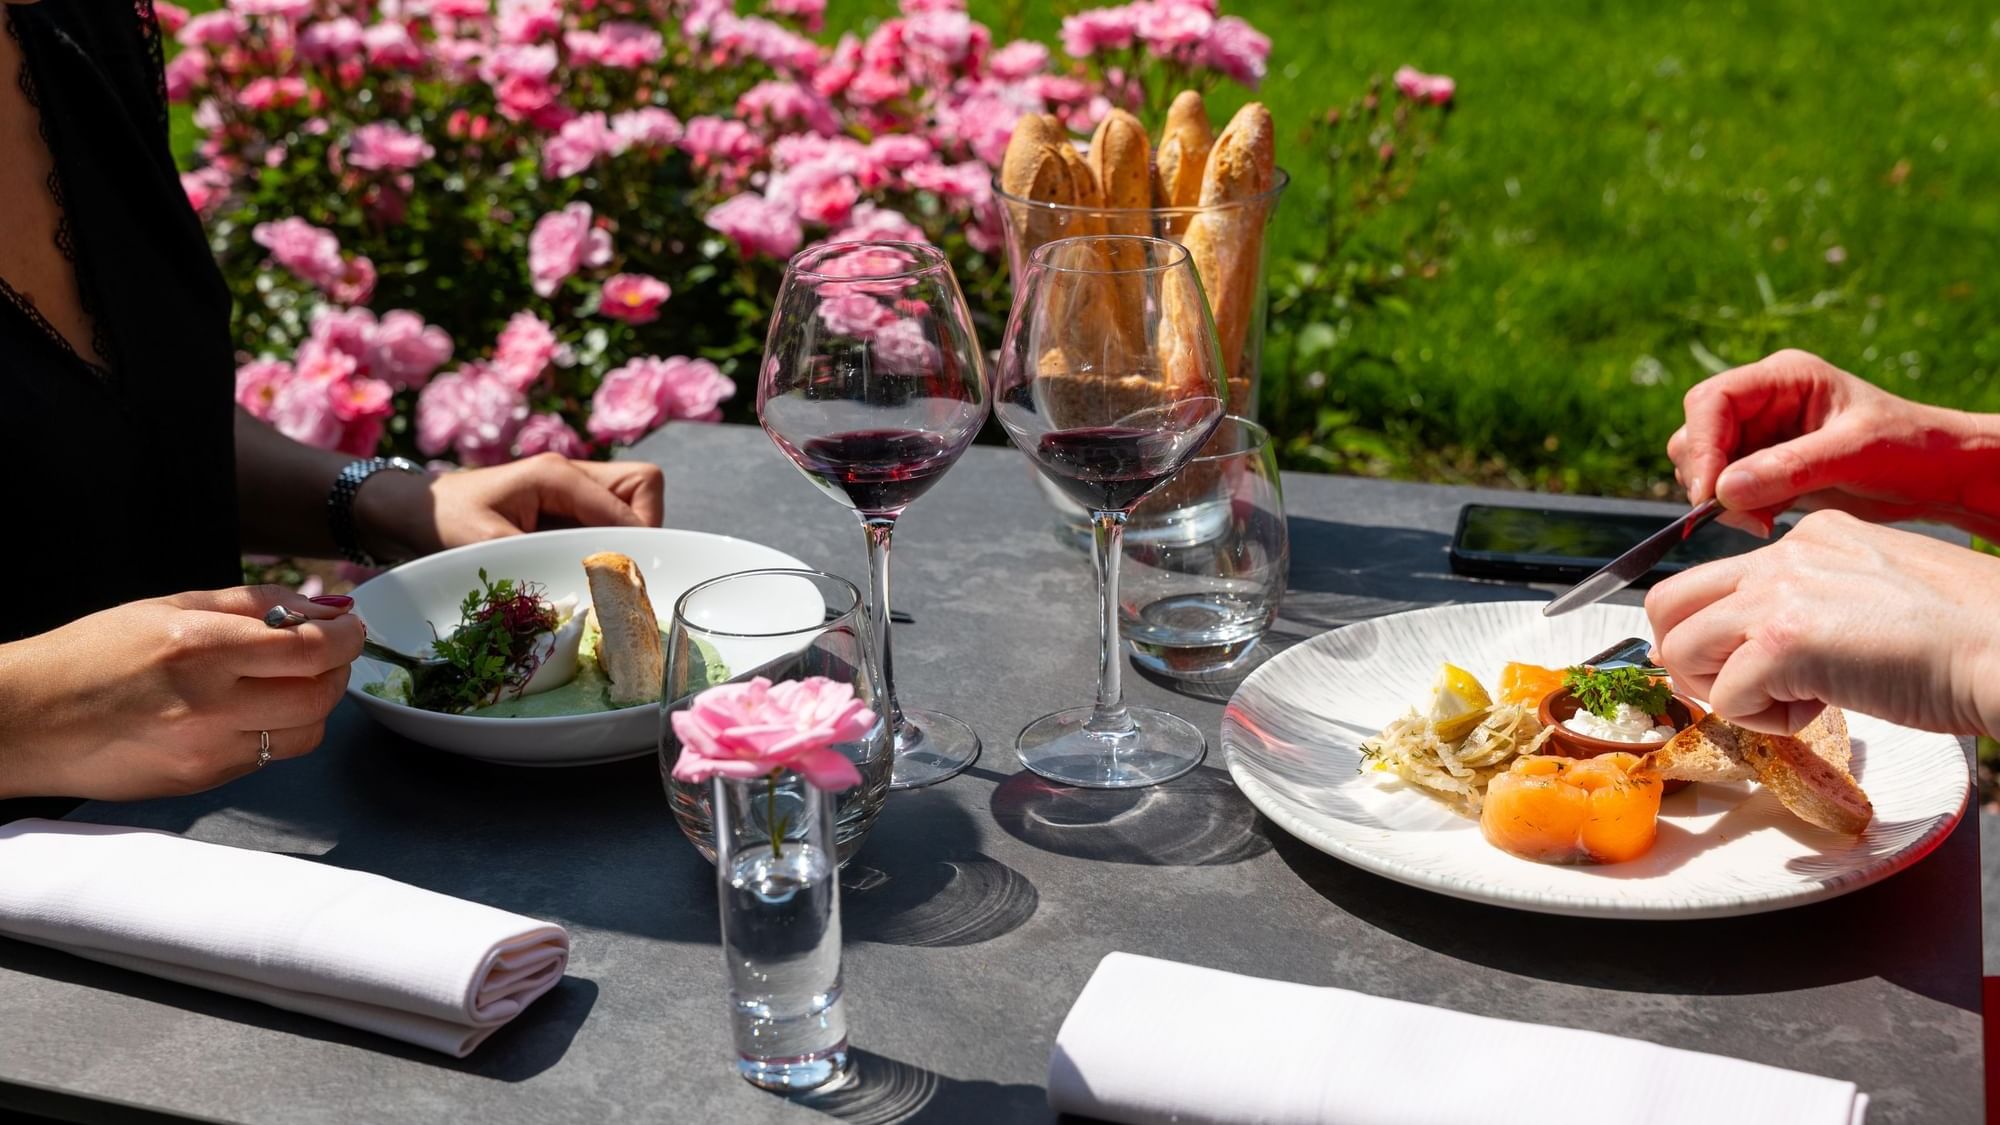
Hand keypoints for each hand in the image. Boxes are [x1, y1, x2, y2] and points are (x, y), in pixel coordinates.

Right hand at [0, 588, 364, 799]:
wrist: (23, 720)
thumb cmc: (91, 655)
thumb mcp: (171, 606)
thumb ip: (258, 605)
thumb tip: (328, 608)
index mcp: (200, 647)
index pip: (311, 649)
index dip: (348, 637)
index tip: (352, 628)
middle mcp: (210, 703)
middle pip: (321, 696)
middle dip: (338, 671)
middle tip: (324, 653)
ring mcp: (207, 751)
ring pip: (306, 734)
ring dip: (312, 706)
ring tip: (284, 682)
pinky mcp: (201, 784)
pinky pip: (267, 757)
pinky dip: (273, 731)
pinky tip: (243, 712)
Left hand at [356, 453, 666, 559]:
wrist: (408, 512)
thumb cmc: (440, 520)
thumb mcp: (486, 543)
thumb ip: (540, 556)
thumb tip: (586, 581)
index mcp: (557, 474)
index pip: (630, 499)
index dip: (637, 539)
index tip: (630, 579)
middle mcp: (572, 474)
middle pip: (643, 487)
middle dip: (644, 527)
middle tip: (621, 570)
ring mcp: (571, 489)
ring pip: (632, 503)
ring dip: (627, 537)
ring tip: (603, 573)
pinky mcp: (565, 507)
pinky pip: (608, 520)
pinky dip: (608, 545)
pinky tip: (584, 570)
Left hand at [1645, 510, 1999, 738]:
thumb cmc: (1969, 637)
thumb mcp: (1882, 593)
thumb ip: (1823, 603)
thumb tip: (1781, 647)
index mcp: (1811, 538)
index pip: (1719, 580)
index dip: (1726, 634)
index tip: (1768, 665)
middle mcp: (1784, 555)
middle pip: (1668, 602)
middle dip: (1688, 657)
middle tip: (1740, 689)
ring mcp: (1777, 594)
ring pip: (1680, 648)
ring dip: (1720, 691)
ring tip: (1786, 701)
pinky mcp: (1782, 642)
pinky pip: (1725, 697)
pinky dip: (1762, 722)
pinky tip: (1817, 711)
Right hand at [1667, 349, 1999, 536]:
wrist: (1939, 477)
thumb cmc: (1911, 449)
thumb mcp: (1854, 454)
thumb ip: (1788, 468)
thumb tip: (1722, 491)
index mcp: (1784, 378)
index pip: (1711, 401)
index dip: (1702, 445)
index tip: (1709, 492)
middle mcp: (1763, 402)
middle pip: (1697, 433)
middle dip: (1709, 477)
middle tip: (1744, 515)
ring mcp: (1760, 436)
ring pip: (1704, 465)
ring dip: (1721, 499)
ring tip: (1764, 519)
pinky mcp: (1763, 468)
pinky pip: (1724, 489)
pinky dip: (1736, 510)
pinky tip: (1770, 519)